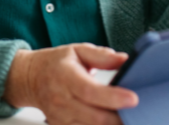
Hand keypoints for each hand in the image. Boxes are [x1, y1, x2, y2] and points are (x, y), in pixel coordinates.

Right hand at [3, 44, 137, 124]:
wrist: (30, 78)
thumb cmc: (56, 63)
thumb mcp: (77, 50)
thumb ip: (101, 56)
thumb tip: (125, 60)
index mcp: (66, 77)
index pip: (90, 91)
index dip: (113, 98)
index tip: (133, 98)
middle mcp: (61, 100)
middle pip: (94, 118)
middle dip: (119, 118)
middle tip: (137, 113)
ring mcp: (60, 118)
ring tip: (127, 118)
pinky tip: (111, 122)